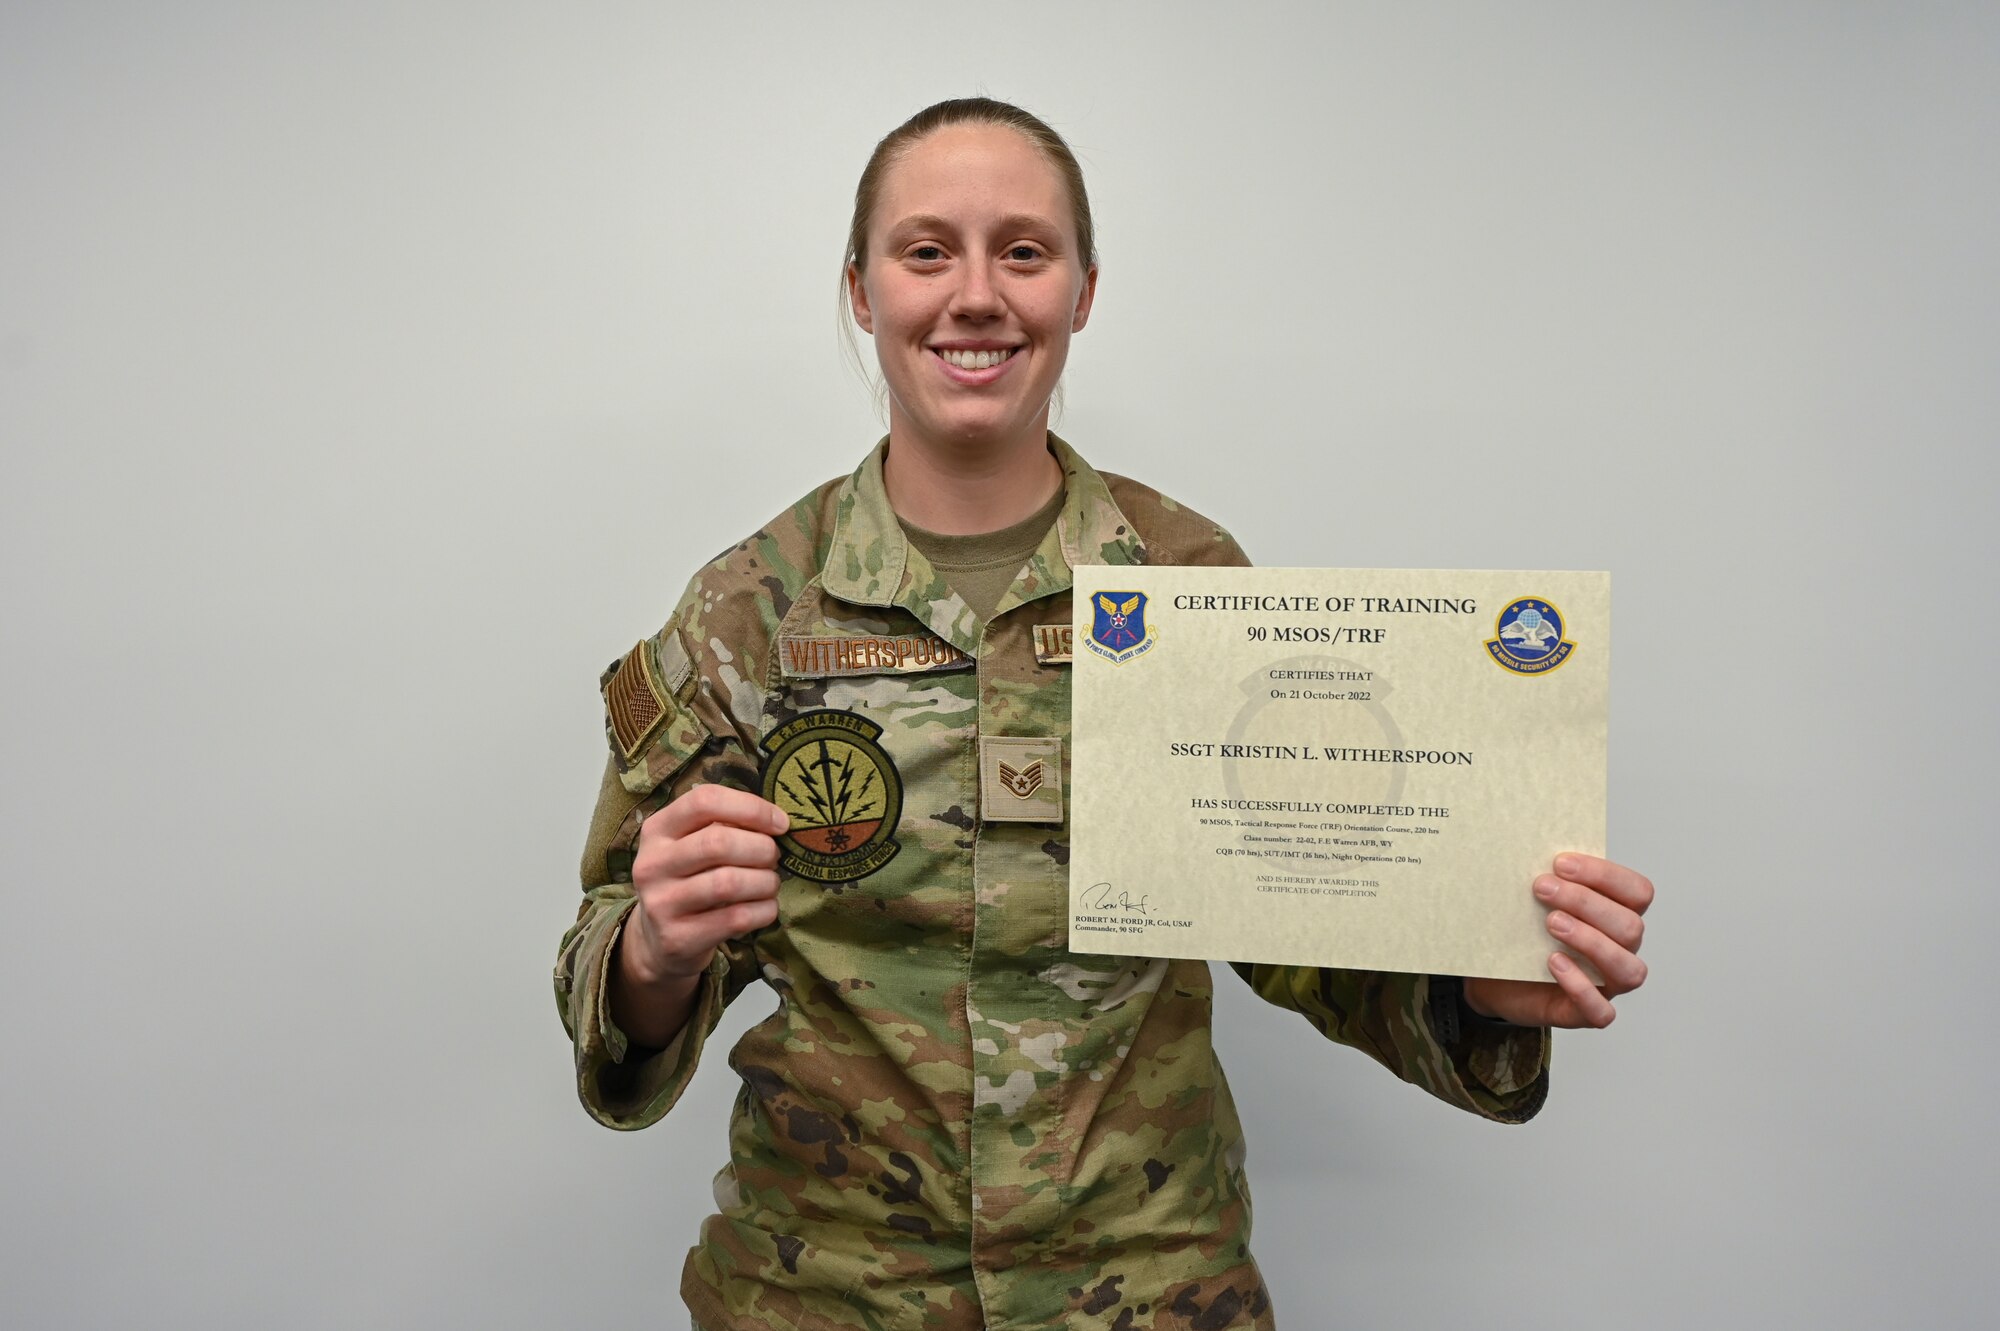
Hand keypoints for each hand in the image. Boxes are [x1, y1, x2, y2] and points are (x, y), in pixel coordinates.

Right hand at [610, 786, 786, 1047]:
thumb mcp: (692, 845)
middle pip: (719, 842)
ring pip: (729, 883)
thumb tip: (778, 820)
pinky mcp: (677, 938)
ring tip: (770, 883)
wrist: (660, 941)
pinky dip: (763, 910)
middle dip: (762, 848)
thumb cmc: (689, 880)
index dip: (751, 808)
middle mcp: (651, 864)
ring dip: (765, 881)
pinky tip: (765, 907)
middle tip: (774, 858)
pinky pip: (735, 918)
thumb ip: (725, 826)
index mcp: (657, 829)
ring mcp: (660, 903)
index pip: (704, 801)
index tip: (781, 823)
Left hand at [1462, 853, 1652, 1028]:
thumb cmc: (1520, 933)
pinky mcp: (1583, 1013)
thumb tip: (1532, 848)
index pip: (1637, 891)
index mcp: (1616, 915)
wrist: (1491, 976)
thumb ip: (1547, 880)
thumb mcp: (1532, 901)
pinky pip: (1601, 1011)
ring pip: (1629, 969)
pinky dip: (1581, 987)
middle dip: (1587, 903)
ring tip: (1551, 923)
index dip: (1605, 875)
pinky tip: (1553, 963)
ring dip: (1591, 942)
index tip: (1560, 863)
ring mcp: (1606, 985)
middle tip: (1542, 889)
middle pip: (1631, 927)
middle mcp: (1620, 950)